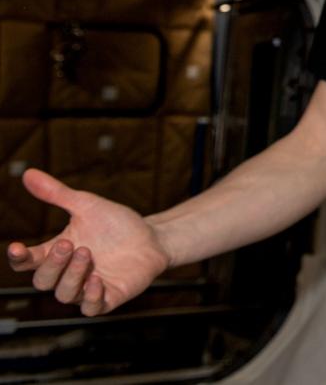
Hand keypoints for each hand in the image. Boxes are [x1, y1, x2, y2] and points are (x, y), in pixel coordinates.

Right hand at [7, 168, 171, 316]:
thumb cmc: (116, 224)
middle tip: (69, 244)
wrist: (152, 237)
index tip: (18, 247)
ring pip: (63, 294)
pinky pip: (90, 307)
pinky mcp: (108, 298)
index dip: (19, 257)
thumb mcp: (87, 205)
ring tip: (86, 253)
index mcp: (57, 253)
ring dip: (72, 275)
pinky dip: (90, 296)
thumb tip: (28, 173)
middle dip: (52, 264)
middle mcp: (67, 274)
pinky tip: (96, 279)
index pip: (28, 262)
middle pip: (42, 280)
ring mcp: (86, 288)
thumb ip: (58, 194)